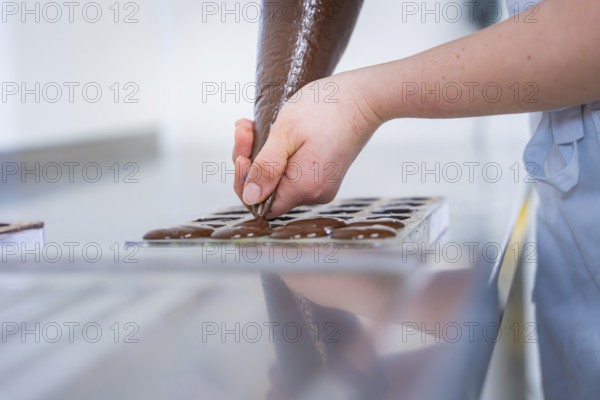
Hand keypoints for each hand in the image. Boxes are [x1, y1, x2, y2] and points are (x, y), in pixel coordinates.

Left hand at [232, 72, 382, 217]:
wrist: (363, 98)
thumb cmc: (326, 108)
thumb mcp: (285, 133)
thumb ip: (266, 167)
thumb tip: (250, 197)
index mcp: (305, 187)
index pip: (261, 205)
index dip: (245, 182)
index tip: (243, 153)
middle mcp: (315, 193)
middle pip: (268, 192)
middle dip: (250, 162)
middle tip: (245, 129)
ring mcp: (321, 185)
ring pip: (278, 181)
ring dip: (262, 155)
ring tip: (253, 126)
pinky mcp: (324, 175)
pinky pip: (291, 173)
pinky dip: (278, 155)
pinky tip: (274, 133)